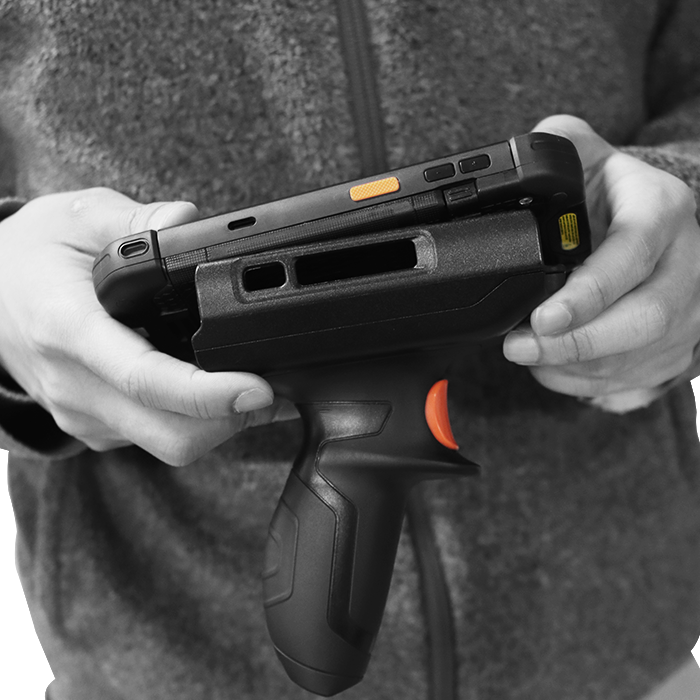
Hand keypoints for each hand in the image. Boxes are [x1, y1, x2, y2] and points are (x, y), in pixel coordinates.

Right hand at [0, 188, 296, 464]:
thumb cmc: (30, 256)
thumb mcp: (77, 216)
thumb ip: (134, 221)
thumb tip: (187, 224)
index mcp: (68, 329)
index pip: (144, 379)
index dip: (208, 393)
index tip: (257, 387)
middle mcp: (74, 385)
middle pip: (169, 435)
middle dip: (231, 420)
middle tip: (269, 385)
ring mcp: (82, 413)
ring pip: (167, 444)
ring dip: (218, 425)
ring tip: (246, 384)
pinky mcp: (93, 426)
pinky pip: (154, 439)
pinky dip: (194, 422)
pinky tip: (209, 387)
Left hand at [503, 115, 699, 411]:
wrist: (645, 220)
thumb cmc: (606, 190)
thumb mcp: (583, 152)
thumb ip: (553, 146)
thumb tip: (517, 162)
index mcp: (663, 210)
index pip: (634, 256)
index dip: (590, 294)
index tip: (544, 317)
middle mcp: (688, 263)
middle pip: (644, 319)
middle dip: (576, 343)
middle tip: (519, 347)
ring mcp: (689, 310)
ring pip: (640, 357)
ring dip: (575, 367)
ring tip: (526, 356)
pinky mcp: (678, 345)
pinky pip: (638, 380)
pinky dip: (589, 383)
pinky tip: (555, 370)